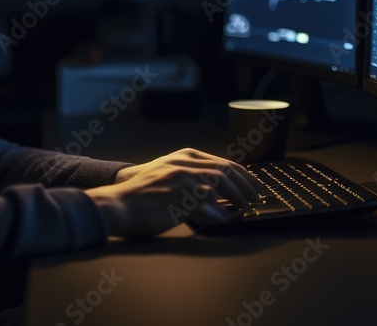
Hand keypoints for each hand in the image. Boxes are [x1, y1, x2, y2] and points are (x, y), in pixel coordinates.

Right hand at [86, 148, 262, 237]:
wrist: (118, 203)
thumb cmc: (144, 194)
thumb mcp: (168, 173)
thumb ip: (192, 175)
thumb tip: (220, 192)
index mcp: (185, 156)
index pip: (224, 163)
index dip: (244, 176)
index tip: (255, 187)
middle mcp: (186, 164)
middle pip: (227, 172)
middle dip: (247, 187)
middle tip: (257, 200)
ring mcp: (183, 179)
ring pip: (221, 186)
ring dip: (237, 200)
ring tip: (245, 211)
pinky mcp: (179, 197)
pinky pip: (209, 207)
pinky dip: (220, 215)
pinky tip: (223, 221)